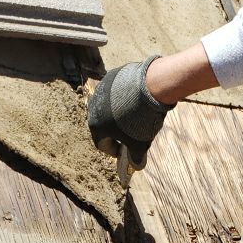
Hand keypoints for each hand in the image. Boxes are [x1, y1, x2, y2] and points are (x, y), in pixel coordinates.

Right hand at [88, 56, 172, 170]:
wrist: (148, 87)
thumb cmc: (140, 120)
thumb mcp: (140, 144)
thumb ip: (136, 157)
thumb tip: (137, 166)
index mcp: (96, 126)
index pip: (102, 145)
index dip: (114, 151)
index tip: (124, 152)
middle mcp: (93, 107)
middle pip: (104, 125)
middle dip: (116, 132)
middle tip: (130, 135)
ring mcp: (102, 90)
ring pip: (109, 108)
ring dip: (119, 115)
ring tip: (134, 117)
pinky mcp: (112, 76)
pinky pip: (116, 92)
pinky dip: (123, 99)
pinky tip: (136, 101)